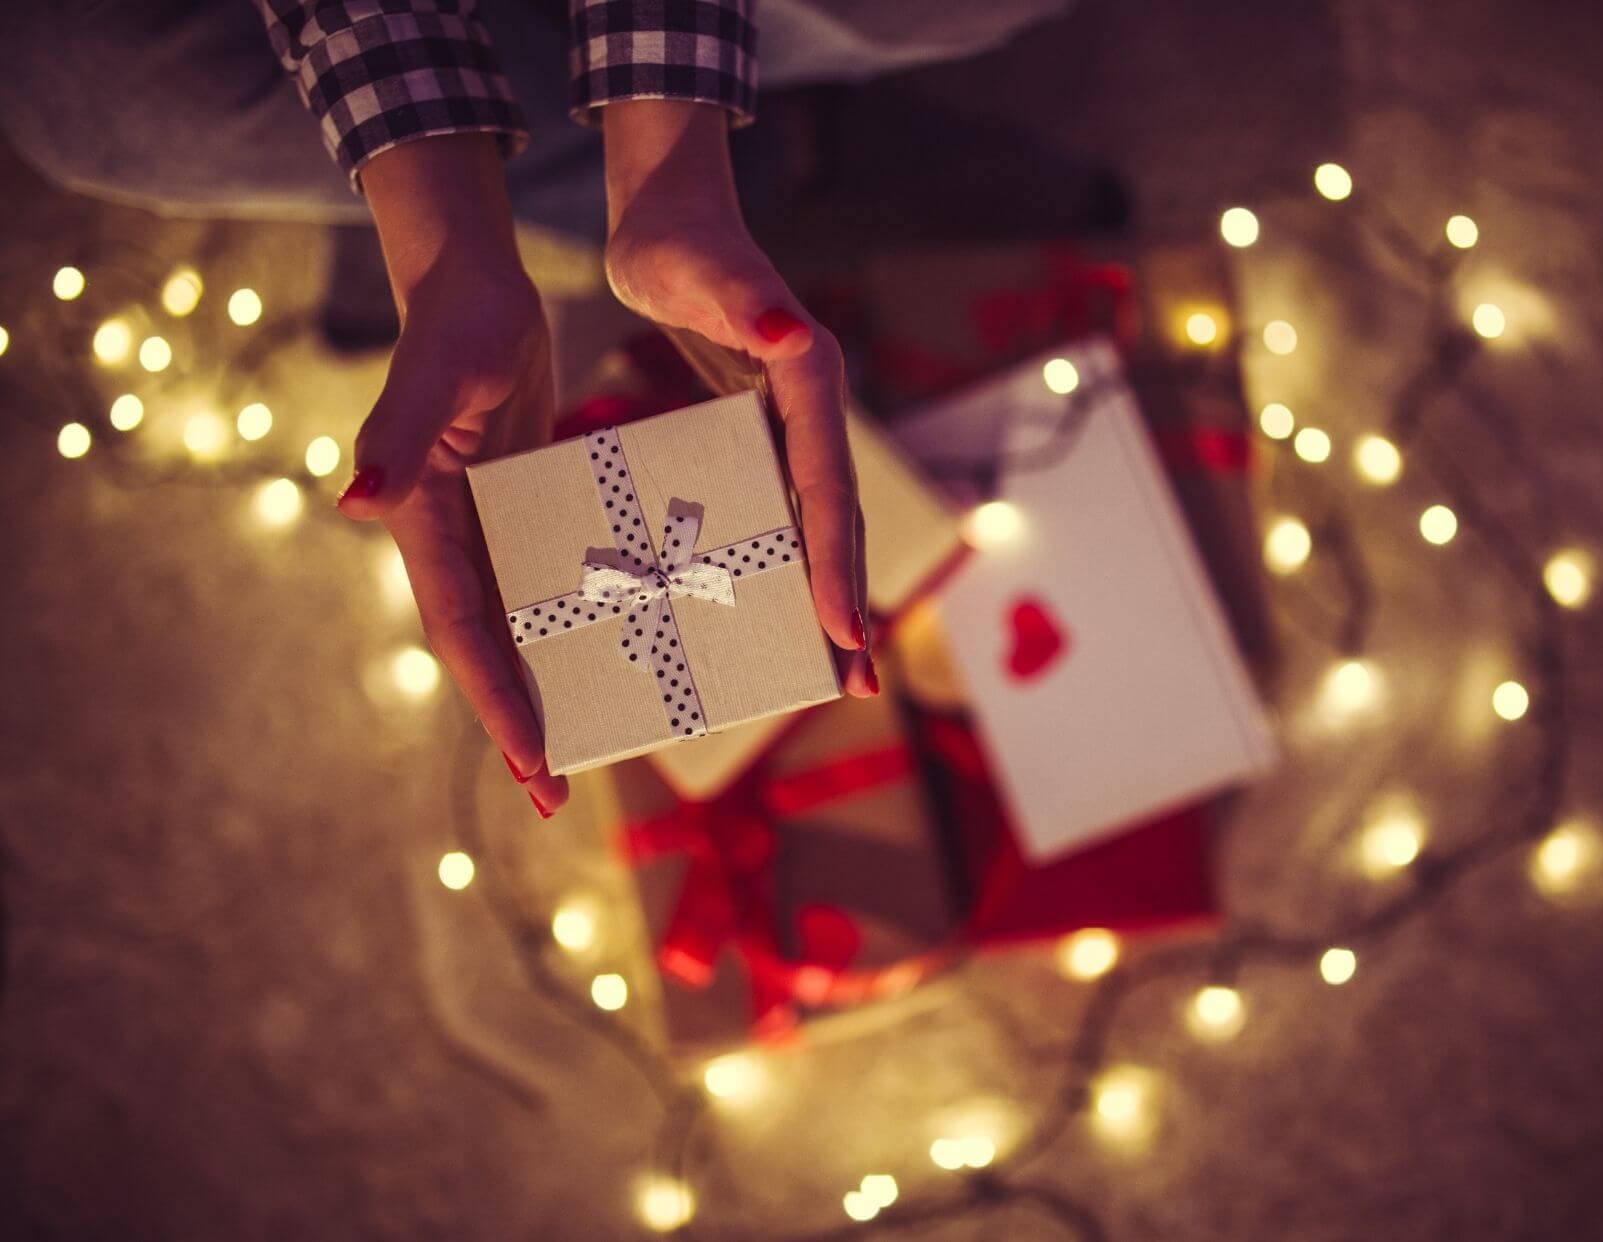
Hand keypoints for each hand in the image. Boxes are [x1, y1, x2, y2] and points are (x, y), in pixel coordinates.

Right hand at [339, 137, 568, 816]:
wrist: (477, 288)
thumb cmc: (454, 326)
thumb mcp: (434, 380)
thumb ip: (399, 437)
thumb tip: (356, 503)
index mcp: (425, 526)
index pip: (462, 632)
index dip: (493, 701)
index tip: (532, 761)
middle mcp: (452, 539)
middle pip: (486, 649)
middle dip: (517, 721)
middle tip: (554, 794)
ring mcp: (489, 528)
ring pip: (516, 626)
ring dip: (543, 685)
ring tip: (585, 746)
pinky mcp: (523, 508)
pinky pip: (545, 584)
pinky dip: (568, 626)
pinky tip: (615, 654)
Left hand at [601, 101, 874, 695]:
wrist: (675, 219)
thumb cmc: (681, 244)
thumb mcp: (702, 271)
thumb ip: (749, 300)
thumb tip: (792, 332)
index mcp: (810, 384)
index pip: (828, 488)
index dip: (837, 562)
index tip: (842, 630)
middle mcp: (815, 412)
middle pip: (839, 521)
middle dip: (848, 603)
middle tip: (857, 684)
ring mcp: (793, 428)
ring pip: (818, 527)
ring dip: (827, 597)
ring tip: (834, 670)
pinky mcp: (765, 436)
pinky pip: (784, 514)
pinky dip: (788, 566)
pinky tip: (772, 610)